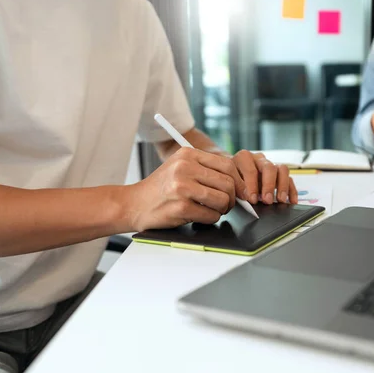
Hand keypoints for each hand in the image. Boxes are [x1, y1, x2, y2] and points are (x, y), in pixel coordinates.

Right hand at [125, 147, 246, 230]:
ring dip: (222, 210)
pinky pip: (211, 215)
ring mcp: (182, 187)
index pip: (227, 164)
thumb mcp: (180, 168)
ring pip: (223, 200)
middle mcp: (185, 167)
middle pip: (228, 183)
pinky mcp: (181, 207)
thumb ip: (206, 170)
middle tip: (225, 205)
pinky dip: (210, 219)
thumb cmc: (161, 189)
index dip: (238, 181)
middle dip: (232, 198)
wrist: (133, 204)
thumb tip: (240, 183)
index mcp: (188, 154)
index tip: (240, 192)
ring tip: (212, 210)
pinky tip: (200, 216)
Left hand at [232, 150, 297, 204]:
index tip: (252, 199)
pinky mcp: (279, 173)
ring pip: (282, 170)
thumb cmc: (230, 178)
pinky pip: (289, 179)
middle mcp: (259, 159)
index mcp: (244, 158)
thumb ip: (237, 187)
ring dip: (282, 186)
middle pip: (269, 167)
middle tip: (267, 200)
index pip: (251, 170)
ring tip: (280, 200)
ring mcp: (271, 165)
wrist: (232, 173)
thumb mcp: (229, 181)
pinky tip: (292, 201)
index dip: (252, 186)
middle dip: (269, 185)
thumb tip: (248, 197)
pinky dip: (291, 191)